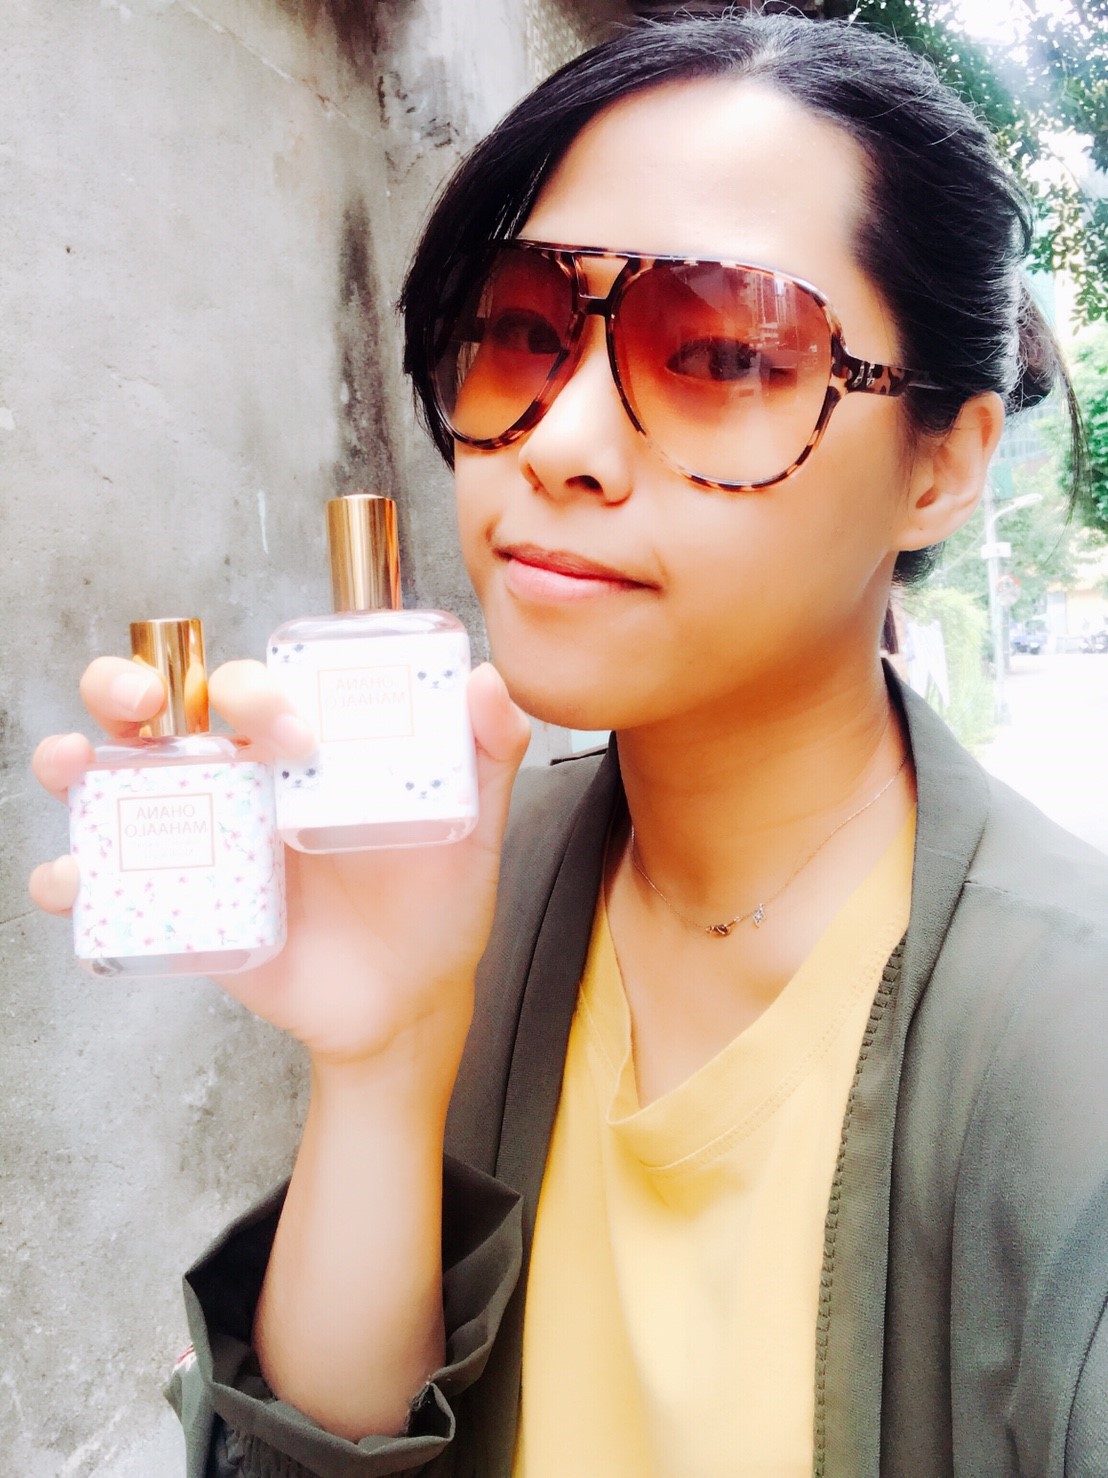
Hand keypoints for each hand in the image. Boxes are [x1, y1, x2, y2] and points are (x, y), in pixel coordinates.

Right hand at [30, 656, 530, 1081]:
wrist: (409, 1004)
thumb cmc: (437, 904)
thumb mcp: (473, 829)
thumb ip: (487, 755)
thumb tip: (489, 683)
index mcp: (299, 750)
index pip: (251, 686)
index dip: (251, 686)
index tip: (292, 733)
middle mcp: (239, 782)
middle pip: (158, 711)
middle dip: (128, 684)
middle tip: (144, 701)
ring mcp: (203, 842)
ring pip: (110, 781)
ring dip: (75, 759)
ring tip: (75, 764)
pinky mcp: (181, 907)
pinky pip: (104, 886)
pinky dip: (69, 876)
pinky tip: (73, 880)